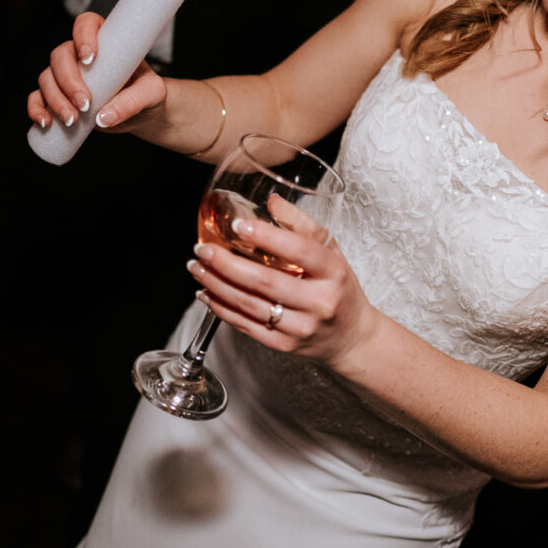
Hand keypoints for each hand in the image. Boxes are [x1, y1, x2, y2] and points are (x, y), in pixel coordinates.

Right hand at [25, 12, 166, 130]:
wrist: (143, 114)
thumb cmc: (148, 94)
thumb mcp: (153, 93)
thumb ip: (134, 101)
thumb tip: (104, 117)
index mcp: (105, 41)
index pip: (86, 24)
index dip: (83, 36)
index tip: (90, 57)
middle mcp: (80, 55)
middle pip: (60, 55)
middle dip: (68, 81)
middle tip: (85, 104)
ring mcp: (67, 76)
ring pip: (47, 78)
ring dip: (55, 99)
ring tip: (73, 120)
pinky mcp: (60, 97)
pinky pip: (37, 98)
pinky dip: (36, 109)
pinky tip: (47, 123)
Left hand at [188, 209, 378, 368]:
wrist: (351, 337)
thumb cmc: (338, 287)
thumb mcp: (332, 252)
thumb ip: (303, 225)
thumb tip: (271, 202)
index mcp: (333, 272)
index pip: (300, 250)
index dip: (267, 237)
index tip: (238, 225)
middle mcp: (319, 301)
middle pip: (266, 282)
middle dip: (227, 264)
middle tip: (203, 249)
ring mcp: (301, 327)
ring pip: (250, 305)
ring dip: (217, 285)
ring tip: (197, 267)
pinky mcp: (285, 345)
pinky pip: (246, 326)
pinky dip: (221, 308)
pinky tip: (206, 293)